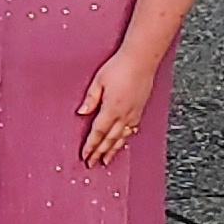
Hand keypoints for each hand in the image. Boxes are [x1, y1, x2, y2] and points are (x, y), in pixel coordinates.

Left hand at [78, 48, 158, 166]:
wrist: (141, 60)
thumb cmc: (119, 67)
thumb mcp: (99, 81)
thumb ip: (90, 99)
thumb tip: (81, 113)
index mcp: (111, 109)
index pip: (98, 133)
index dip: (90, 146)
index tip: (85, 155)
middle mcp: (123, 115)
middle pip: (109, 139)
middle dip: (99, 153)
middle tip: (92, 163)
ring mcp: (133, 113)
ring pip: (121, 138)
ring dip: (112, 150)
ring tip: (106, 160)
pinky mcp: (140, 110)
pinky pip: (131, 130)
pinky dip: (125, 139)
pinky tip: (122, 142)